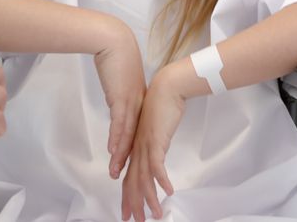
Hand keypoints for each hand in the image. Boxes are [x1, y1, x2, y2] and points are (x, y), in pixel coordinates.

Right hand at [93, 19, 145, 180]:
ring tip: (116, 172)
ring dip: (121, 155)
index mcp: (138, 99)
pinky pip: (119, 123)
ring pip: (127, 134)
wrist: (114, 40)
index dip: (132, 146)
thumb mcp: (121, 75)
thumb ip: (120, 88)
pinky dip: (116, 138)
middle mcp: (137, 104)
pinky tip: (113, 151)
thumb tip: (115, 95)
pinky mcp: (121, 98)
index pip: (136, 128)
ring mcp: (130, 102)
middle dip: (129, 159)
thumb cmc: (116, 53)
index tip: (130, 162)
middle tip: (125, 177)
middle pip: (133, 137)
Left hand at [121, 62, 185, 220]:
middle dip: (133, 203)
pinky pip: (157, 166)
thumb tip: (157, 154)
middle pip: (132, 182)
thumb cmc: (162, 106)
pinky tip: (168, 192)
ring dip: (149, 199)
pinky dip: (161, 180)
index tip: (128, 211)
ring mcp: (145, 146)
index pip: (130, 176)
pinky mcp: (155, 141)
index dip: (128, 196)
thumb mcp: (156, 130)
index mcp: (136, 147)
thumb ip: (154, 143)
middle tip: (135, 220)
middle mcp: (138, 149)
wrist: (166, 88)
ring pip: (143, 179)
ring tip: (155, 214)